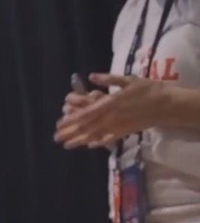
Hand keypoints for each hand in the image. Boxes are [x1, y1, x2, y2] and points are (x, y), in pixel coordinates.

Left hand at [54, 74, 168, 148]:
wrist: (166, 104)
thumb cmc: (148, 89)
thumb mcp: (128, 80)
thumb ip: (109, 79)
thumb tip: (91, 76)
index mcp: (110, 103)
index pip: (87, 113)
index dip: (72, 119)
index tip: (59, 123)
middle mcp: (112, 116)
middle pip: (87, 126)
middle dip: (71, 132)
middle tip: (56, 137)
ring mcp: (118, 126)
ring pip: (96, 134)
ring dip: (80, 140)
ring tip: (66, 145)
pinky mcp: (126, 131)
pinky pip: (110, 138)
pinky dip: (100, 142)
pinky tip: (90, 146)